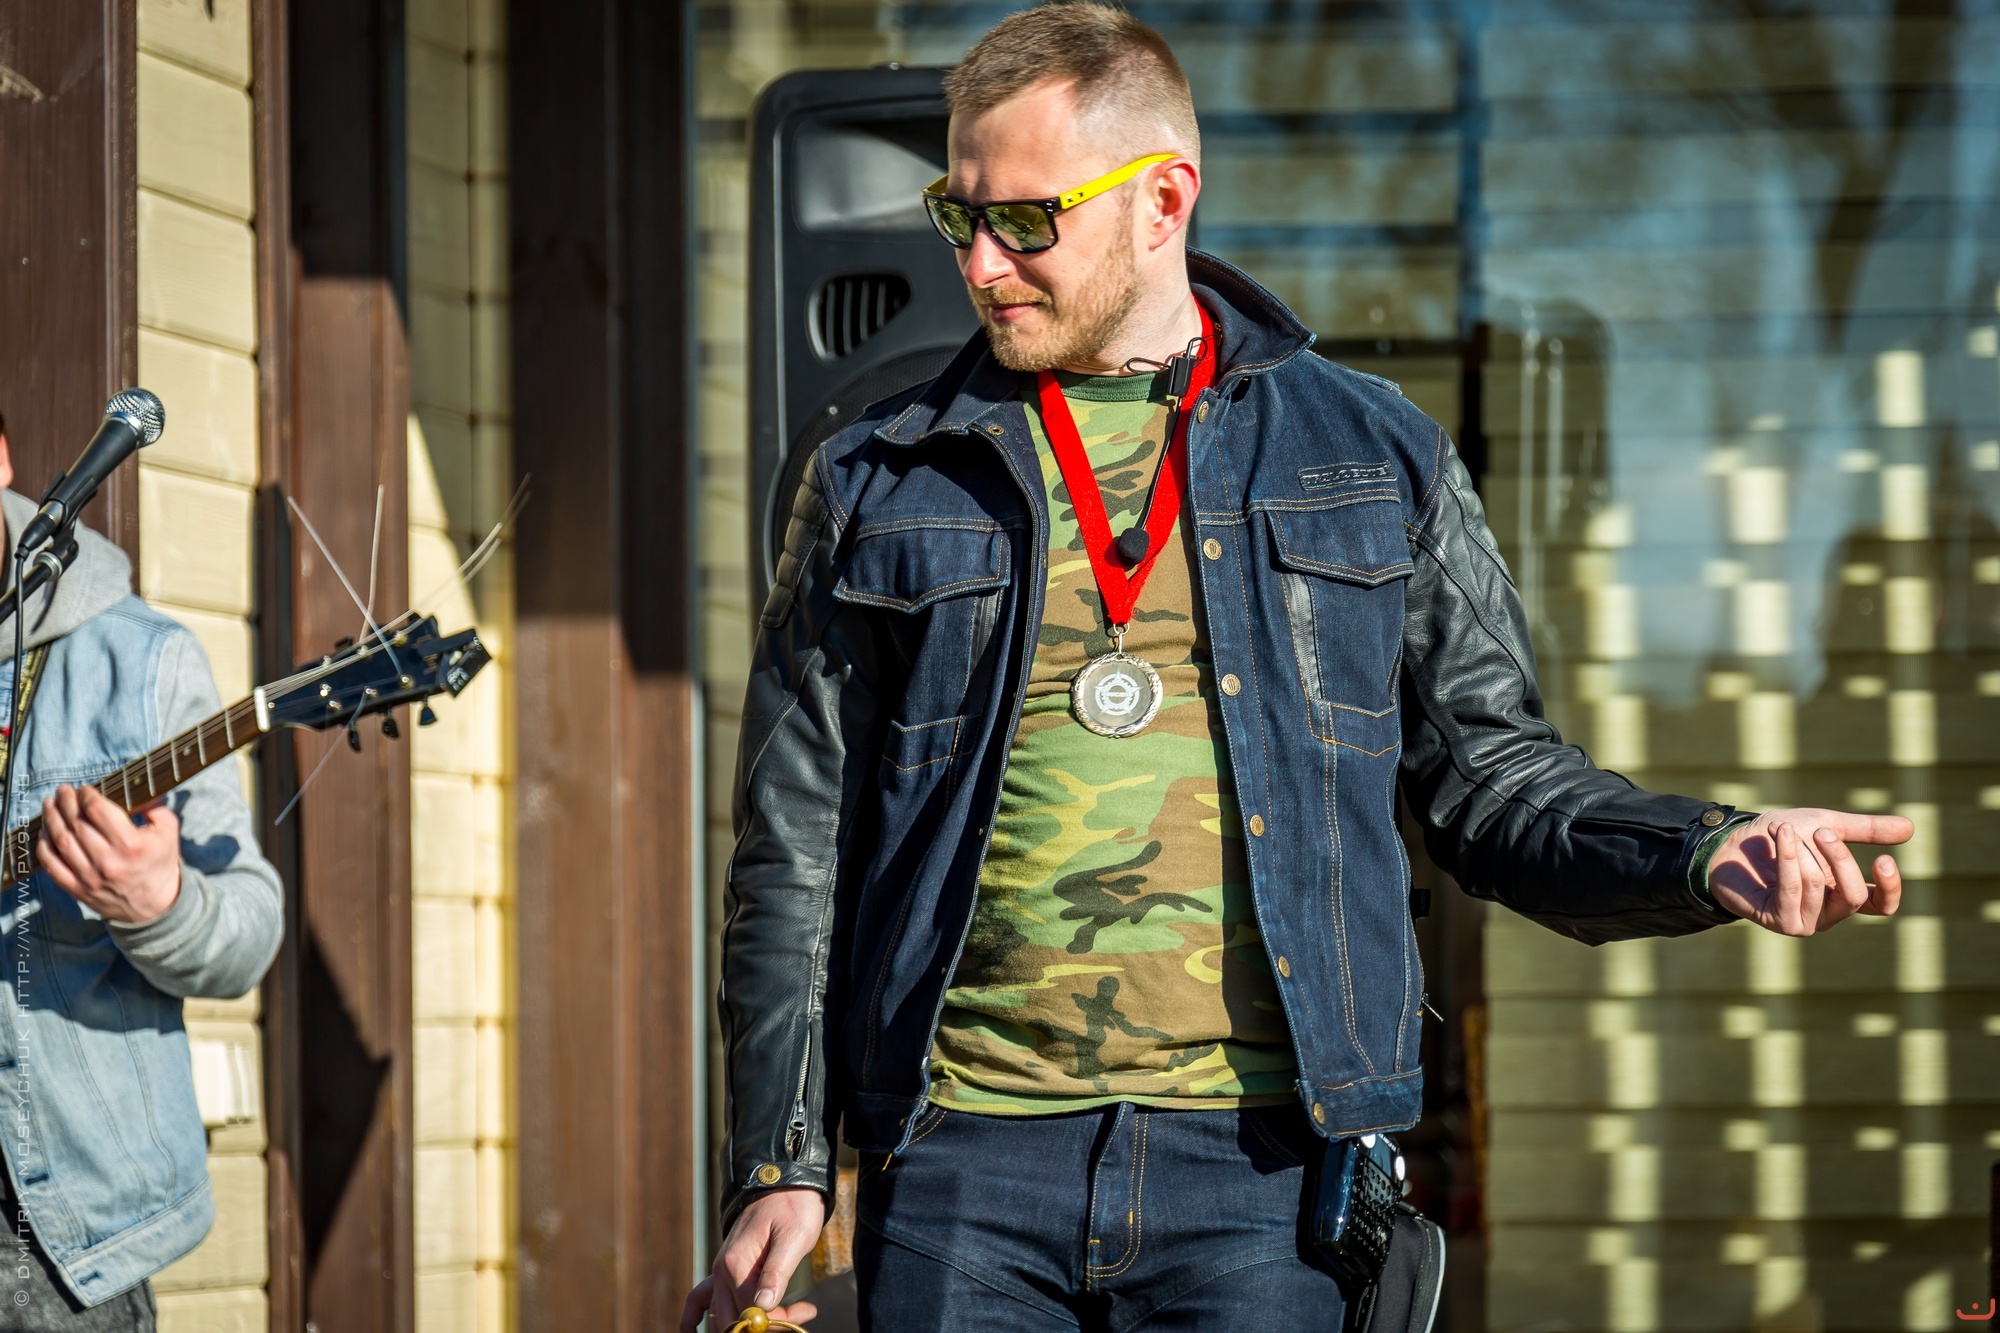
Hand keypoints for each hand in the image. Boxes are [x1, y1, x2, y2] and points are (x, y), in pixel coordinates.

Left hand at [37, 784, 181, 924]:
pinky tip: (44, 833)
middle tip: (62, 791)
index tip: (82, 788)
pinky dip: (44, 847)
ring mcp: (90, 877)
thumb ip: (155, 807)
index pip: (97, 811)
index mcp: (131, 844)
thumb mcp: (169, 832)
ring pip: (61, 841)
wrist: (157, 906)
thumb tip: (134, 788)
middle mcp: (108, 860)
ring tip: (50, 805)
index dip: (86, 795)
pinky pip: (53, 866)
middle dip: (66, 802)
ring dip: (51, 819)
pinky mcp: (79, 889)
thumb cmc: (161, 864)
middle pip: (76, 823)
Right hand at [680, 1186, 824, 1331]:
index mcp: (736, 1264)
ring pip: (721, 1315)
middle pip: (733, 1318)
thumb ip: (777, 1272)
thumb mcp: (794, 1237)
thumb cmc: (793, 1208)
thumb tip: (764, 1306)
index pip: (750, 1311)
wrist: (784, 1183)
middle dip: (765, 1325)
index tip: (806, 1312)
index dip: (777, 1320)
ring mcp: (719, 1271)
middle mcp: (721, 1270)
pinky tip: (695, 1332)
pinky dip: (696, 1320)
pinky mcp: (723, 1270)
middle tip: (798, 1316)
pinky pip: (700, 1300)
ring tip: (785, 1317)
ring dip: (746, 1325)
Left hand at [1706, 808, 1908, 936]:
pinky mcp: (1779, 921)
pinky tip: (1782, 834)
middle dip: (1839, 858)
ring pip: (1820, 887)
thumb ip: (1864, 830)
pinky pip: (1792, 889)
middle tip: (1821, 831)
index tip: (1883, 859)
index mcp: (1845, 893)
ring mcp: (1804, 921)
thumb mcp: (1825, 825)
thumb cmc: (1779, 837)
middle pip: (1853, 895)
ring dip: (1803, 853)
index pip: (1881, 905)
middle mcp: (1829, 913)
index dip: (1890, 888)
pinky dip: (1788, 858)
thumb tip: (1911, 828)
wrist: (1730, 842)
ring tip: (1785, 828)